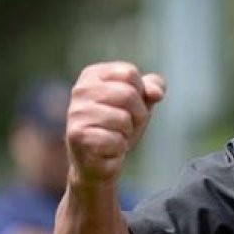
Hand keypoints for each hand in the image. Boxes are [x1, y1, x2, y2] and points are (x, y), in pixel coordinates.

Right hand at [66, 62, 165, 184]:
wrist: (99, 161)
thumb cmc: (119, 127)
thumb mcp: (140, 103)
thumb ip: (151, 89)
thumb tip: (157, 92)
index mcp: (93, 75)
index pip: (129, 73)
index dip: (141, 92)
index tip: (130, 106)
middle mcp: (80, 90)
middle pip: (128, 94)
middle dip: (138, 114)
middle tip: (127, 125)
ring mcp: (76, 113)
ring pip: (123, 118)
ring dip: (127, 132)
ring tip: (115, 135)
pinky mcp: (77, 136)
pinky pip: (116, 139)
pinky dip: (119, 147)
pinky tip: (107, 149)